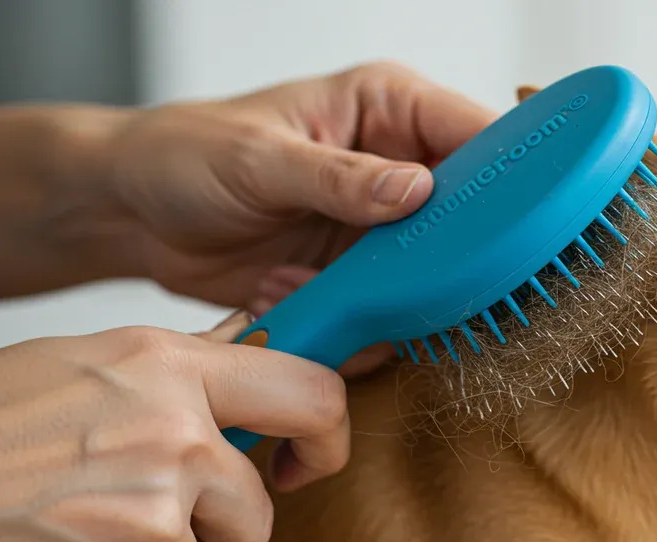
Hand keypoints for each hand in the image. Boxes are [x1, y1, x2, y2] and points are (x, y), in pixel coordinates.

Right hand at [0, 312, 348, 541]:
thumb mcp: (80, 368)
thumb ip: (175, 370)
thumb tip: (253, 348)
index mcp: (163, 369)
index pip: (308, 390)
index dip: (324, 432)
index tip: (308, 456)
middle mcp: (172, 438)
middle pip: (257, 509)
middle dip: (218, 525)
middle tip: (144, 515)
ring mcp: (151, 525)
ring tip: (70, 533)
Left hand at [101, 61, 495, 312]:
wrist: (135, 216)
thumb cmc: (187, 154)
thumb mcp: (261, 159)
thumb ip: (340, 178)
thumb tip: (415, 192)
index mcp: (387, 108)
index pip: (474, 132)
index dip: (508, 174)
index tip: (522, 220)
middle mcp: (396, 165)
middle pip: (470, 212)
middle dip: (455, 252)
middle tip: (430, 280)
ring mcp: (380, 225)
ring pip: (434, 269)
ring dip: (396, 293)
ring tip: (327, 284)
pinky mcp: (359, 273)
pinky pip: (390, 306)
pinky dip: (356, 318)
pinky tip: (289, 291)